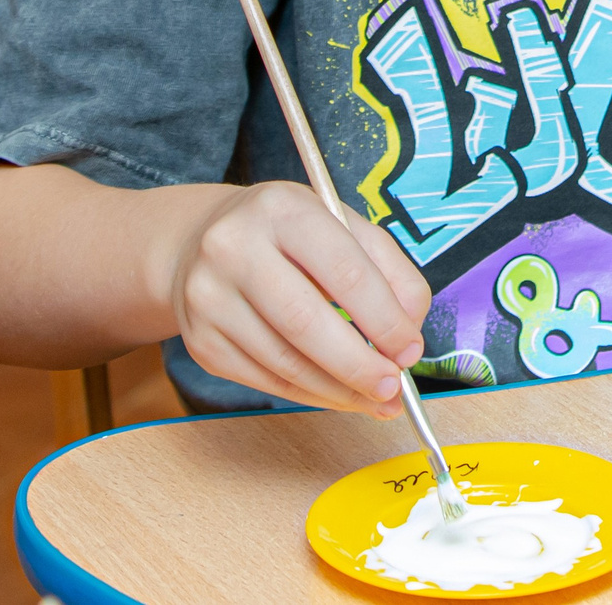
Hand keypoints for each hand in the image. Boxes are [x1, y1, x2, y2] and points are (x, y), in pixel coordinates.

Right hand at [164, 181, 431, 417]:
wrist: (200, 241)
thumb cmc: (290, 234)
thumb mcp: (343, 227)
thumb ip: (390, 271)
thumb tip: (410, 332)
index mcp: (282, 209)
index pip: (344, 271)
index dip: (384, 318)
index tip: (412, 350)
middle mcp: (234, 249)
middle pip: (306, 322)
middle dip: (359, 364)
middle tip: (394, 388)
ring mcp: (208, 298)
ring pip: (284, 361)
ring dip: (338, 391)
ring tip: (376, 401)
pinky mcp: (200, 342)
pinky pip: (264, 381)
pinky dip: (309, 395)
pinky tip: (338, 397)